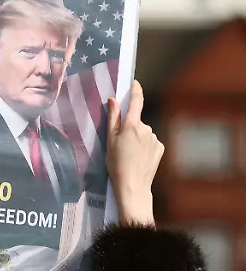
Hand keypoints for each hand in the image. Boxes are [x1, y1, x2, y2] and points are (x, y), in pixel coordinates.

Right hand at [106, 80, 163, 225]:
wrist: (133, 186)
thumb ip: (113, 119)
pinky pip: (151, 142)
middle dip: (130, 128)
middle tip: (120, 144)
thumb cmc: (116, 165)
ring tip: (130, 155)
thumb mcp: (109, 141)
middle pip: (137, 122)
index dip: (135, 90)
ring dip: (138, 139)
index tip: (135, 83)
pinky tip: (139, 158)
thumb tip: (113, 100)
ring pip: (144, 133)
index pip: (136, 102)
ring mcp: (155, 139)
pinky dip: (145, 147)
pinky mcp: (160, 148)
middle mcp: (146, 129)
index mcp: (131, 126)